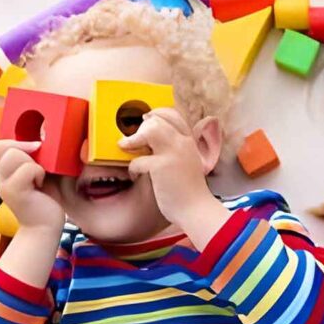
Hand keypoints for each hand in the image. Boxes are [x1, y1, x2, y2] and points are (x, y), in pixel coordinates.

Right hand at [0, 140, 63, 232]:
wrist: (46, 226)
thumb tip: (38, 140)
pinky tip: (39, 187)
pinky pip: (29, 168)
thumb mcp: (39, 172)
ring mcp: (3, 184)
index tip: (36, 150)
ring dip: (34, 166)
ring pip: (15, 155)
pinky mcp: (13, 191)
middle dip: (29, 156)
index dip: (17, 142)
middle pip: (7, 147)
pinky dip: (39, 174)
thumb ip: (33, 157)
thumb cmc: (46, 200)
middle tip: (38, 174)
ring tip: (38, 181)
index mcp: (4, 171)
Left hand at [118, 108, 229, 248]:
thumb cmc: (189, 190)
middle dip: (141, 127)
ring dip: (133, 140)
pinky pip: (138, 160)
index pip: (173, 115)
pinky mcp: (161, 166)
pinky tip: (136, 177)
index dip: (157, 114)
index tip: (146, 120)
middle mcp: (183, 142)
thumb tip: (153, 142)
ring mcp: (173, 153)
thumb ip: (176, 149)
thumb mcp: (188, 162)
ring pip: (149, 130)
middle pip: (158, 119)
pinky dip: (133, 169)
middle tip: (132, 139)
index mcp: (190, 141)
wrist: (196, 209)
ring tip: (127, 147)